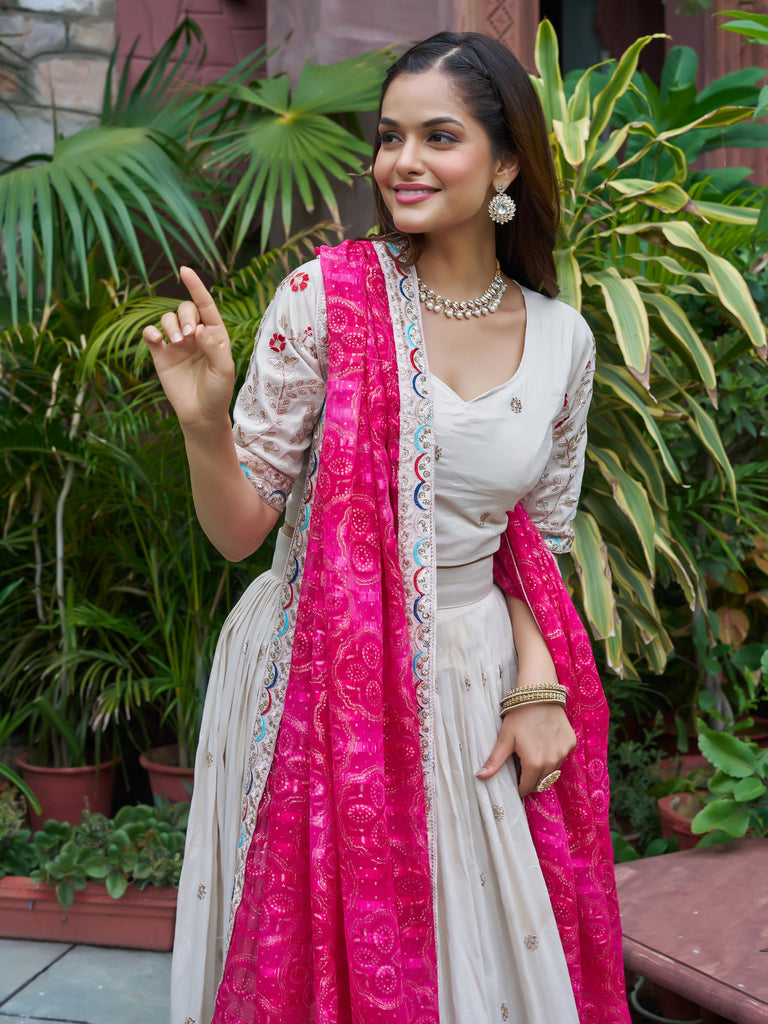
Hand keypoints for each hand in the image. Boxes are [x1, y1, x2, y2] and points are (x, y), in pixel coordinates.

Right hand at [142, 267, 234, 431]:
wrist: (200, 414)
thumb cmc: (217, 391)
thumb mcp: (224, 370)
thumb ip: (214, 347)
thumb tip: (200, 329)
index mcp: (214, 333)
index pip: (205, 304)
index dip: (196, 286)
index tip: (184, 270)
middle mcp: (194, 334)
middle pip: (185, 308)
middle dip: (186, 316)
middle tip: (189, 336)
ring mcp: (176, 343)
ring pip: (167, 318)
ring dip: (171, 325)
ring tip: (177, 343)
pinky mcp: (160, 354)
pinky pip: (151, 334)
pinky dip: (151, 332)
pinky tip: (157, 340)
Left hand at [476, 702, 575, 796]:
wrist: (539, 693)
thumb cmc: (519, 716)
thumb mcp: (505, 738)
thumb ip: (494, 761)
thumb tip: (480, 776)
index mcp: (534, 764)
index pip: (527, 787)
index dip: (520, 787)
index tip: (516, 783)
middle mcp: (552, 762)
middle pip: (541, 781)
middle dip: (532, 779)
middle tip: (523, 768)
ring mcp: (563, 752)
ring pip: (552, 770)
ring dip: (544, 768)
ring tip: (534, 754)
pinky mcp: (570, 743)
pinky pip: (561, 756)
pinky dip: (554, 755)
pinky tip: (545, 742)